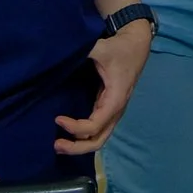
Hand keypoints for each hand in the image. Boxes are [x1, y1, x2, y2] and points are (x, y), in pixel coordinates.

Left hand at [57, 17, 152, 155]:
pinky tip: (69, 133)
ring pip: (99, 139)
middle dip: (77, 147)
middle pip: (98, 141)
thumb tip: (61, 55)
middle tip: (56, 144)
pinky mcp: (108, 108)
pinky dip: (83, 136)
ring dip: (79, 145)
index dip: (75, 128)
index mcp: (115, 99)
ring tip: (59, 144)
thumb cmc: (120, 48)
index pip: (94, 126)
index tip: (57, 119)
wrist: (136, 45)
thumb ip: (84, 52)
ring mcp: (113, 112)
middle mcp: (116, 110)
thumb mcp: (102, 48)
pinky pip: (97, 130)